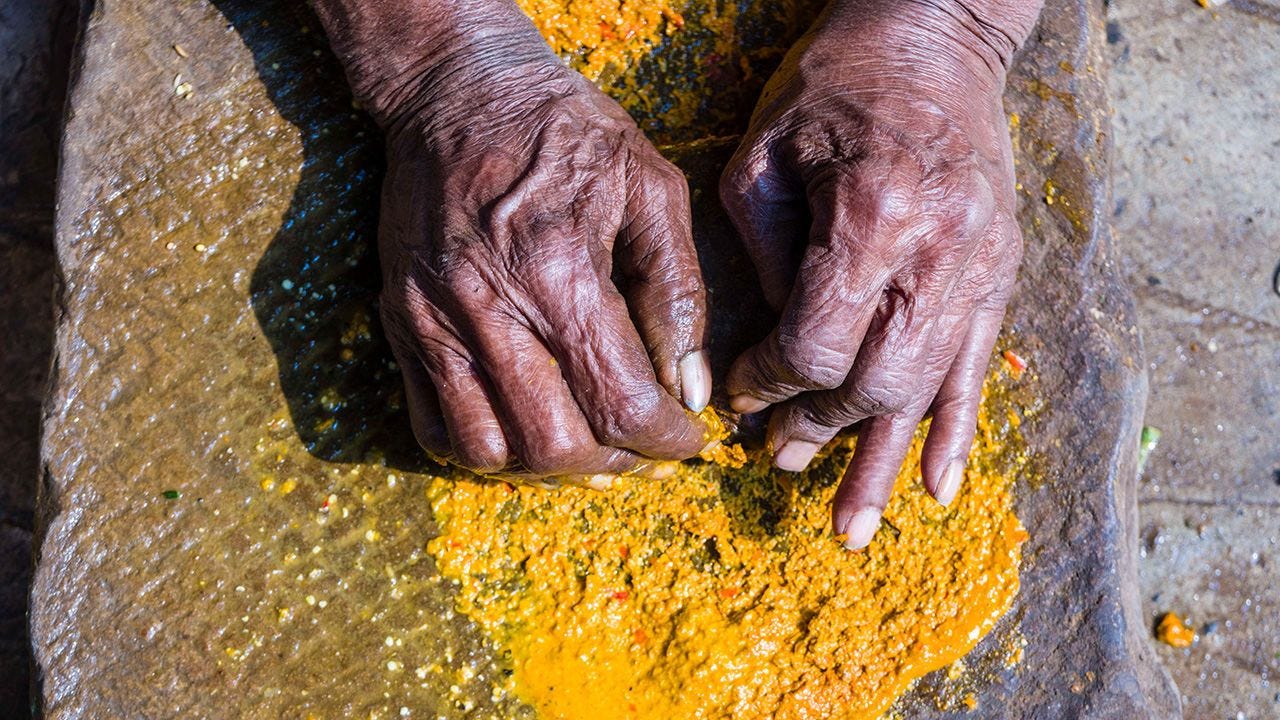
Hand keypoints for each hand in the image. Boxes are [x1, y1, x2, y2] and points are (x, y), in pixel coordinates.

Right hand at [364, 17, 710, 479]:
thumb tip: (691, 387)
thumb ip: (677, 291)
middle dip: (617, 464)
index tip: (690, 439)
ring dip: (549, 469)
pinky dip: (483, 452)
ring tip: (589, 445)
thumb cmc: (565, 130)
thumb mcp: (651, 186)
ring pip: (488, 450)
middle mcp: (488, 307)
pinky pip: (432, 426)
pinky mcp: (403, 324)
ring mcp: (434, 321)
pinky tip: (525, 432)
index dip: (667, 440)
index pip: (619, 402)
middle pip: (555, 443)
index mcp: (560, 271)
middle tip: (644, 448)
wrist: (457, 89)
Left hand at [719, 0, 1037, 545]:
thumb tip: (770, 349)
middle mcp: (938, 255)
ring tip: (849, 528)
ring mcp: (980, 269)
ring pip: (927, 391)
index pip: (816, 342)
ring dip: (881, 460)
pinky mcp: (999, 273)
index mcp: (873, 219)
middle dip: (817, 428)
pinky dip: (955, 433)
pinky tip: (934, 488)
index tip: (738, 396)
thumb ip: (765, 256)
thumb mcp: (765, 155)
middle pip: (874, 381)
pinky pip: (978, 369)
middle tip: (772, 458)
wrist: (937, 36)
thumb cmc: (835, 84)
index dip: (769, 382)